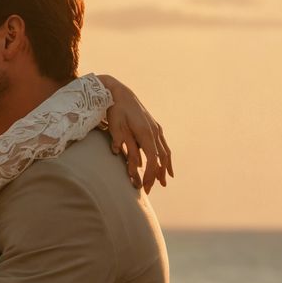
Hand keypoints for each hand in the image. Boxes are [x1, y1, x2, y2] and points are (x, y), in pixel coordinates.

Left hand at [97, 75, 172, 191]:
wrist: (119, 93)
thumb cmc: (115, 110)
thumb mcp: (116, 127)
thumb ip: (124, 146)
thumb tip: (130, 167)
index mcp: (146, 133)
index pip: (153, 159)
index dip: (150, 174)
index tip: (145, 187)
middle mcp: (154, 131)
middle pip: (161, 158)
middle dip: (157, 175)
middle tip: (150, 190)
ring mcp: (156, 128)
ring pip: (165, 153)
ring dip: (165, 169)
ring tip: (163, 182)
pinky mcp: (155, 127)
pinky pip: (164, 146)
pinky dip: (166, 158)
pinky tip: (166, 167)